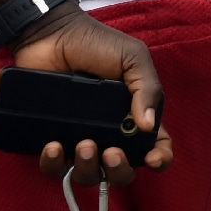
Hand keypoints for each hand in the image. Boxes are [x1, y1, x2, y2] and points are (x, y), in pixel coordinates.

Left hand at [15, 6, 173, 185]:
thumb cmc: (96, 43)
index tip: (152, 159)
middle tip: (111, 152)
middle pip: (120, 172)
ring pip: (88, 175)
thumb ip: (147, 88)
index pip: (154, 146)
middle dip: (119, 170)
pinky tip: (53, 146)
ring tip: (83, 144)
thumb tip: (149, 125)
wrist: (51, 35)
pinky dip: (54, 164)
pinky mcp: (51, 139)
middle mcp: (109, 133)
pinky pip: (53, 167)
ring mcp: (79, 138)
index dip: (159, 159)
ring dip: (88, 168)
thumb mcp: (133, 57)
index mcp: (134, 115)